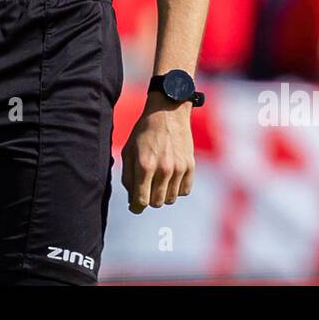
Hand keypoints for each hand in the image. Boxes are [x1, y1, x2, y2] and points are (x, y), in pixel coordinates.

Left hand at [120, 91, 195, 212]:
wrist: (167, 112)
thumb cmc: (144, 132)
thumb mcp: (128, 151)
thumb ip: (128, 177)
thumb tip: (132, 200)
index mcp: (145, 166)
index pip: (141, 201)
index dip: (136, 207)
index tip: (135, 205)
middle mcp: (163, 170)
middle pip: (156, 203)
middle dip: (148, 199)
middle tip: (146, 187)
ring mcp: (179, 169)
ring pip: (171, 199)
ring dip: (163, 194)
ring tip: (158, 180)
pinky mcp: (190, 166)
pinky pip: (184, 191)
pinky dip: (177, 189)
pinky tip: (171, 177)